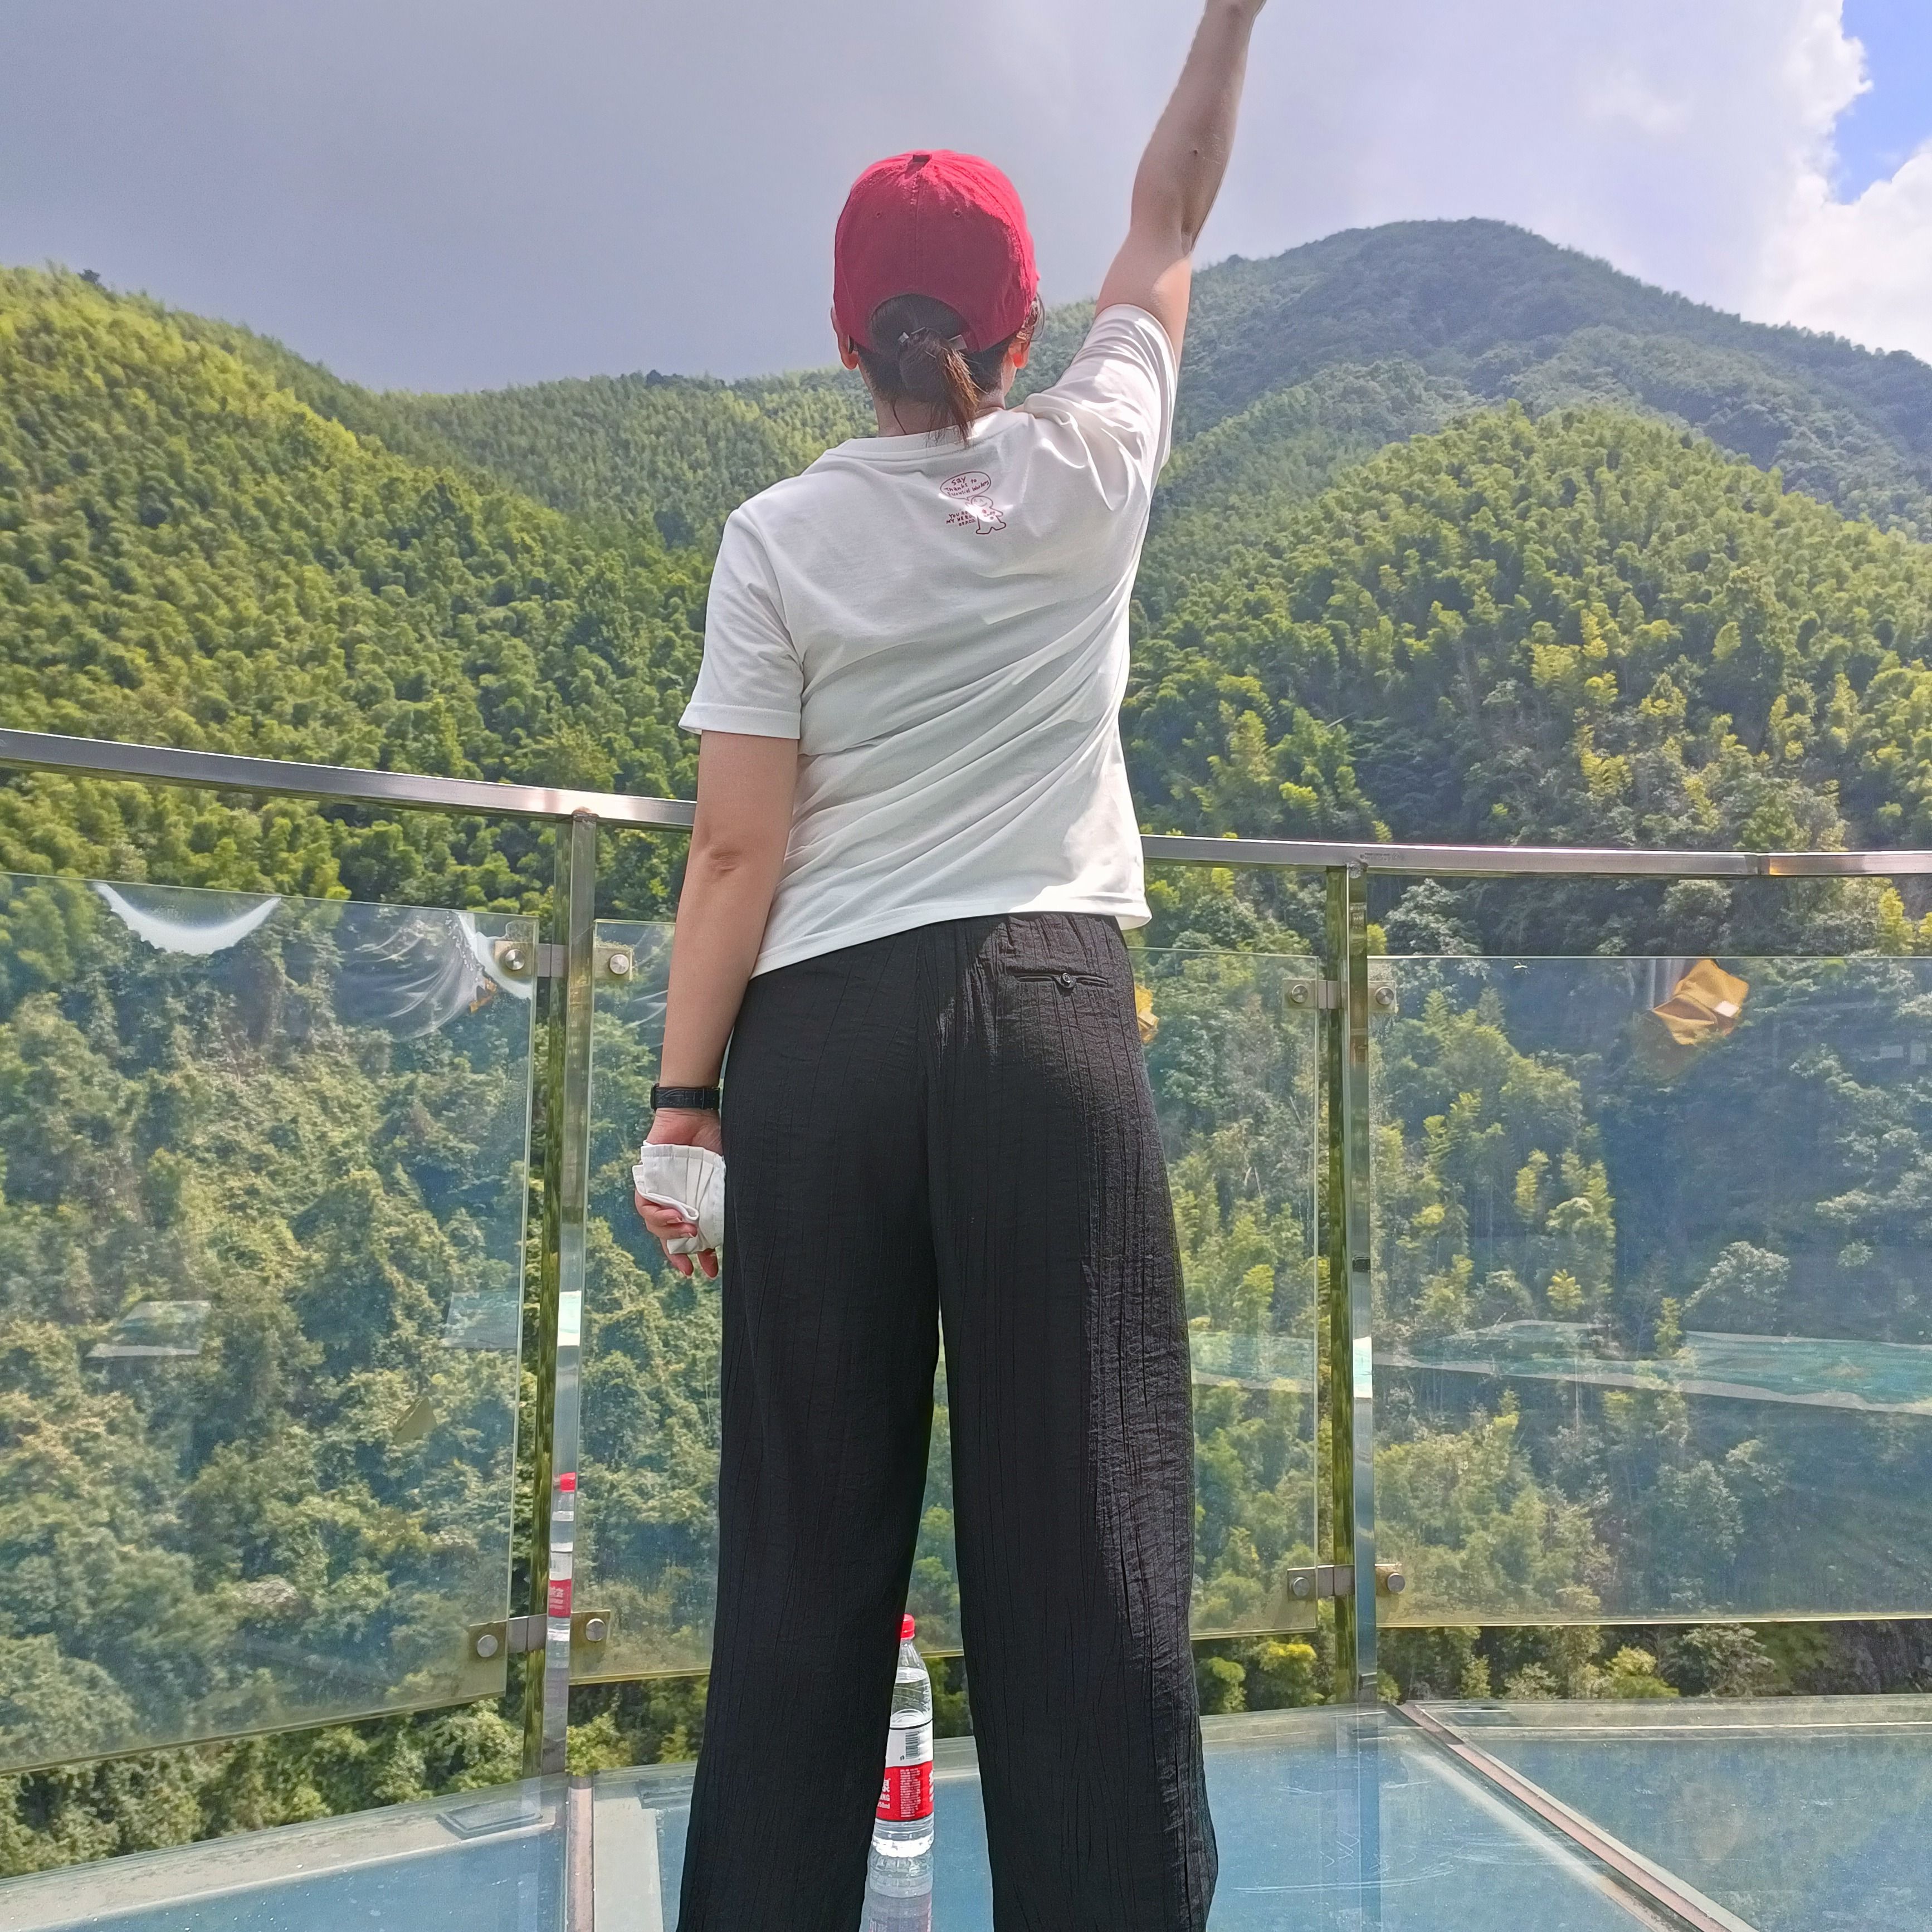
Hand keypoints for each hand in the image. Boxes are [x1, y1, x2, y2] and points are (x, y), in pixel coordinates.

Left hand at [635, 1107, 723, 1278]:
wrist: (697, 1113)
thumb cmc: (715, 1141)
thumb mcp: (726, 1177)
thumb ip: (724, 1200)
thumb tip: (736, 1227)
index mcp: (694, 1202)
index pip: (692, 1235)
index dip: (698, 1255)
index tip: (707, 1272)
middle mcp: (676, 1200)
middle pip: (670, 1236)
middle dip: (678, 1254)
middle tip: (689, 1266)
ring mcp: (660, 1191)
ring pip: (655, 1224)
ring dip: (670, 1233)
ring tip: (686, 1231)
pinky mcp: (646, 1179)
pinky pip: (644, 1204)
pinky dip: (656, 1213)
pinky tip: (672, 1214)